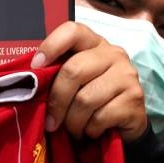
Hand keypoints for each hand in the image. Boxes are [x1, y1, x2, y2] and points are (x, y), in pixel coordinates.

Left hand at [31, 21, 146, 141]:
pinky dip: (89, 130)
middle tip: (50, 122)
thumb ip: (56, 74)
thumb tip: (27, 80)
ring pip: (85, 99)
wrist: (125, 125)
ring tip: (73, 129)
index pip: (73, 31)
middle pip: (73, 71)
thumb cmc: (91, 100)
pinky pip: (100, 117)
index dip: (51, 46)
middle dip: (57, 101)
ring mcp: (127, 75)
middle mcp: (114, 54)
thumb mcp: (74, 83)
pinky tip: (91, 131)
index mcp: (94, 43)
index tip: (35, 67)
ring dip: (73, 121)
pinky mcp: (135, 98)